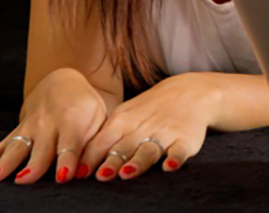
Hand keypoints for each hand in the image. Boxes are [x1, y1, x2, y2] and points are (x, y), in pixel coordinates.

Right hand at [0, 67, 112, 183]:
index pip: (71, 145)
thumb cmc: (88, 109)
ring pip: (16, 148)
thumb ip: (96, 144)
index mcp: (73, 122)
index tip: (65, 176)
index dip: (68, 161)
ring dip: (5, 163)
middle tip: (26, 180)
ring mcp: (28, 129)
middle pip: (40, 151)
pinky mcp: (15, 133)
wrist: (65, 83)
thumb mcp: (101, 120)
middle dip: (34, 166)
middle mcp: (48, 125)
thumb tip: (90, 170)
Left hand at [80, 72, 219, 180]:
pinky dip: (175, 158)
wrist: (190, 92)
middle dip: (112, 162)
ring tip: (127, 174)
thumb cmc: (150, 110)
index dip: (90, 158)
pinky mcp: (186, 139)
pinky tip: (169, 167)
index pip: (102, 141)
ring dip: (138, 162)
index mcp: (123, 121)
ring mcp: (165, 132)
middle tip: (101, 176)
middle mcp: (143, 127)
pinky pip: (180, 150)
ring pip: (149, 149)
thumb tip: (78, 165)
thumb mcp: (126, 116)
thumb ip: (105, 138)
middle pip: (124, 147)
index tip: (78, 174)